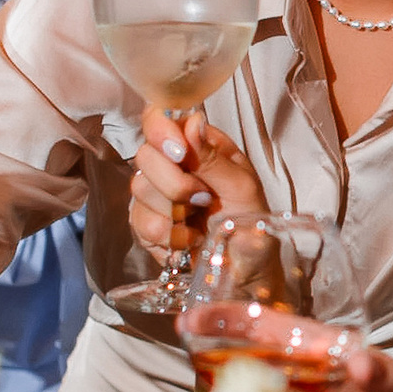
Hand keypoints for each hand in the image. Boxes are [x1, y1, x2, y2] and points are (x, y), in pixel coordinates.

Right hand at [129, 107, 266, 259]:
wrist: (248, 272)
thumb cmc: (253, 226)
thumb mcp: (243, 188)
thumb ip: (212, 157)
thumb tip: (192, 121)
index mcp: (199, 145)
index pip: (160, 118)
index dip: (161, 131)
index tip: (179, 154)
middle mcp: (174, 165)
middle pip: (145, 155)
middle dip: (174, 184)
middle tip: (204, 199)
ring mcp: (157, 195)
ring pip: (139, 190)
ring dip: (173, 213)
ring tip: (200, 223)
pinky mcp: (147, 225)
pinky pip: (139, 223)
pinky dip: (168, 236)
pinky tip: (189, 240)